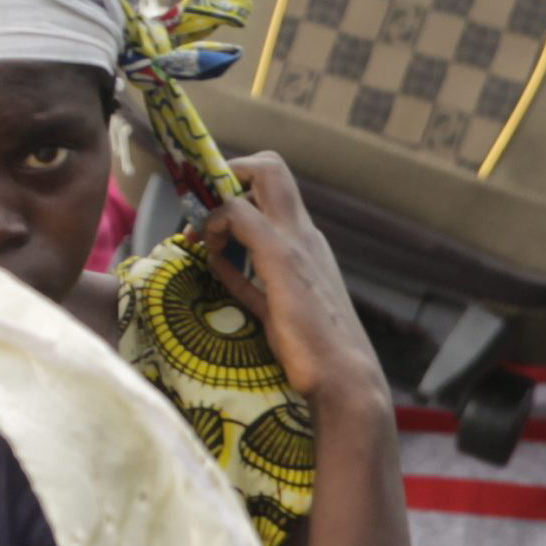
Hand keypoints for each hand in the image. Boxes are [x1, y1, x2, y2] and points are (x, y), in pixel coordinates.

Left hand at [185, 155, 383, 414]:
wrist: (345, 379)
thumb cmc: (315, 353)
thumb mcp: (277, 307)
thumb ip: (250, 282)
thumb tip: (221, 265)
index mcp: (307, 244)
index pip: (274, 191)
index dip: (237, 191)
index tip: (211, 219)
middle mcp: (305, 233)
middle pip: (270, 166)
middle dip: (229, 171)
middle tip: (202, 208)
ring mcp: (297, 241)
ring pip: (262, 174)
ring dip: (219, 196)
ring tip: (199, 233)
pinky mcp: (283, 258)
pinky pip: (239, 215)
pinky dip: (216, 225)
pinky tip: (208, 254)